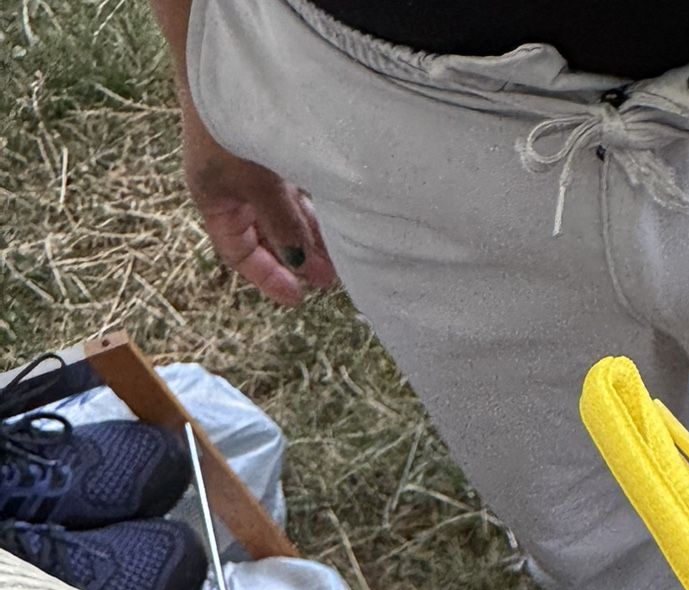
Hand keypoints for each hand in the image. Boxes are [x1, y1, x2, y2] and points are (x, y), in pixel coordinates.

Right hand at [183, 104, 336, 308]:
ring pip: (282, 212)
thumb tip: (300, 264)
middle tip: (329, 280)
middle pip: (266, 234)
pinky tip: (332, 219)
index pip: (240, 253)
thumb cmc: (229, 121)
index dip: (268, 277)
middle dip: (296, 258)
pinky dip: (310, 207)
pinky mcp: (268, 147)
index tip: (297, 299)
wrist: (227, 58)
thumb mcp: (257, 182)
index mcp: (215, 199)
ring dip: (308, 234)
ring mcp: (249, 166)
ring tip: (338, 256)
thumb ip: (280, 224)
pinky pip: (292, 188)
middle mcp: (231, 186)